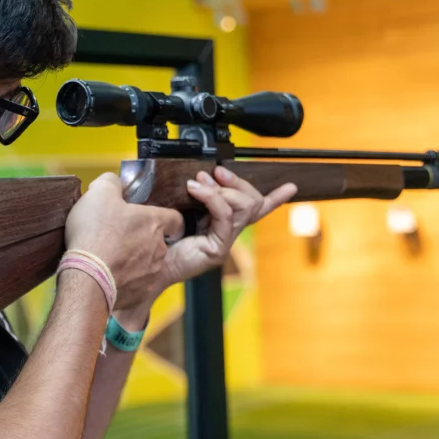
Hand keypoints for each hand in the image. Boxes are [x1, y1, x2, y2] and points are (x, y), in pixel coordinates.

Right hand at [65, 173, 184, 313]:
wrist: (86, 277)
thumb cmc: (95, 235)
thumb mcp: (98, 194)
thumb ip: (111, 182)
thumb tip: (114, 182)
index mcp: (154, 222)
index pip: (176, 218)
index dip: (166, 218)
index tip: (155, 219)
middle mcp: (159, 248)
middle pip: (160, 242)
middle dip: (145, 240)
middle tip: (122, 237)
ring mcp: (152, 272)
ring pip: (150, 264)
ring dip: (137, 261)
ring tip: (113, 258)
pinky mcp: (141, 292)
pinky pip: (138, 284)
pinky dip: (128, 280)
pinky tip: (110, 275)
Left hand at [158, 167, 296, 287]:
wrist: (147, 265)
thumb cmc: (158, 239)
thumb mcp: (178, 209)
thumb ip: (192, 196)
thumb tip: (197, 177)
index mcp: (220, 223)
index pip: (253, 209)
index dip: (274, 198)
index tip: (291, 187)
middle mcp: (226, 233)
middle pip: (252, 202)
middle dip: (237, 182)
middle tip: (215, 173)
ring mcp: (224, 242)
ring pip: (243, 207)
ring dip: (221, 189)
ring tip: (198, 183)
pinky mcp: (217, 250)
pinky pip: (225, 216)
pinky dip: (212, 198)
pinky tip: (196, 190)